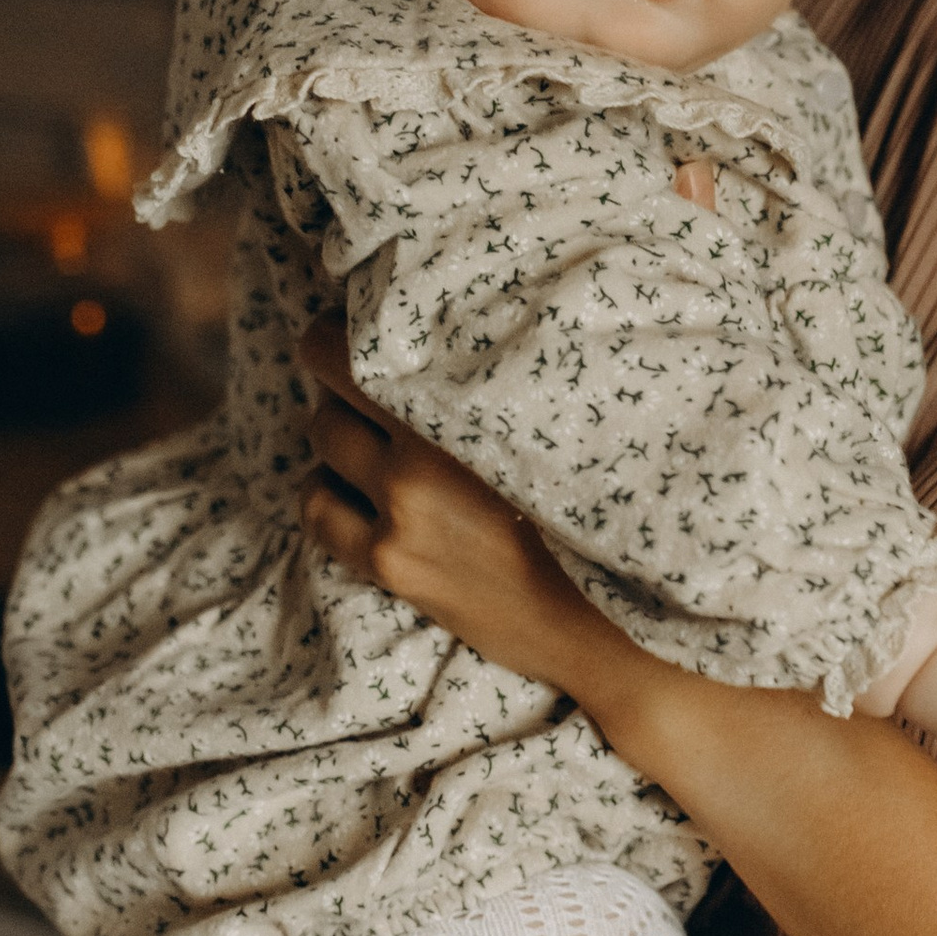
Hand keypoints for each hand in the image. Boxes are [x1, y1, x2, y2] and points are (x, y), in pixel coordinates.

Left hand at [295, 317, 641, 718]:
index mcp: (464, 407)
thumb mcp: (567, 416)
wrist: (617, 616)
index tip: (363, 329)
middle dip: (347, 381)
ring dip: (340, 436)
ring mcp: (401, 518)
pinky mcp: (393, 567)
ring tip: (381, 440)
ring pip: (322, 444)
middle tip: (381, 383)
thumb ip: (503, 369)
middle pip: (330, 391)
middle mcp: (421, 460)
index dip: (345, 331)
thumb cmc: (612, 502)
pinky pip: (319, 511)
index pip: (348, 350)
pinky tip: (366, 491)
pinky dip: (331, 490)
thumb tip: (463, 319)